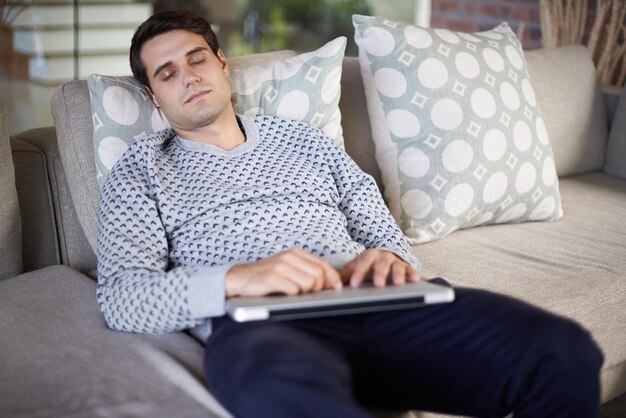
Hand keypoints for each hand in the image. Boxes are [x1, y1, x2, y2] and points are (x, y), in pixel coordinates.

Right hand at [225, 248, 342, 297]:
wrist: (239, 278)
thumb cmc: (266, 276)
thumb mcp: (288, 269)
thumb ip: (307, 271)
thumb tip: (332, 283)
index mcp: (296, 254)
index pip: (323, 264)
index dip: (333, 278)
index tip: (337, 288)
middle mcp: (289, 257)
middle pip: (319, 275)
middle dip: (319, 288)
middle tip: (309, 294)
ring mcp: (280, 267)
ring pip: (310, 283)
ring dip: (306, 293)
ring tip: (295, 294)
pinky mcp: (272, 278)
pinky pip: (294, 290)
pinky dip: (293, 296)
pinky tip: (285, 294)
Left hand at [339, 249, 419, 287]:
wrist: (386, 257)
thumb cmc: (369, 266)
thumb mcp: (356, 268)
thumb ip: (346, 274)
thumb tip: (331, 283)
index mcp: (369, 256)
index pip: (362, 263)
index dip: (358, 274)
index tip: (354, 285)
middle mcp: (383, 256)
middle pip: (381, 264)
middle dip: (380, 274)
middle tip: (378, 285)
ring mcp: (396, 261)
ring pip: (397, 266)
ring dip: (398, 275)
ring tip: (398, 284)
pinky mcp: (407, 267)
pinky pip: (410, 270)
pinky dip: (412, 275)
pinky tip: (414, 280)